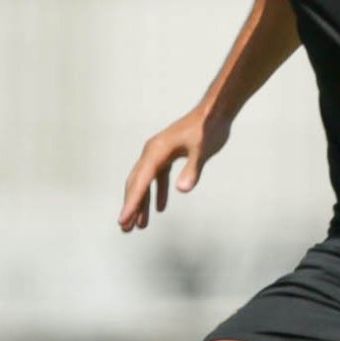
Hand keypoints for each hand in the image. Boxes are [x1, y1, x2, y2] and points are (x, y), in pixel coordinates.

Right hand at [118, 107, 230, 230]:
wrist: (216, 111)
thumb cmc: (209, 128)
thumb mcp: (202, 150)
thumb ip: (192, 170)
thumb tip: (182, 190)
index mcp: (156, 151)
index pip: (140, 182)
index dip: (131, 203)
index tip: (123, 220)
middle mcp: (152, 152)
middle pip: (136, 183)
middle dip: (131, 207)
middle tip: (125, 228)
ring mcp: (159, 153)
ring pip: (145, 182)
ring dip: (142, 203)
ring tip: (139, 225)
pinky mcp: (168, 155)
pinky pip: (157, 177)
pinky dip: (157, 193)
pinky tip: (160, 208)